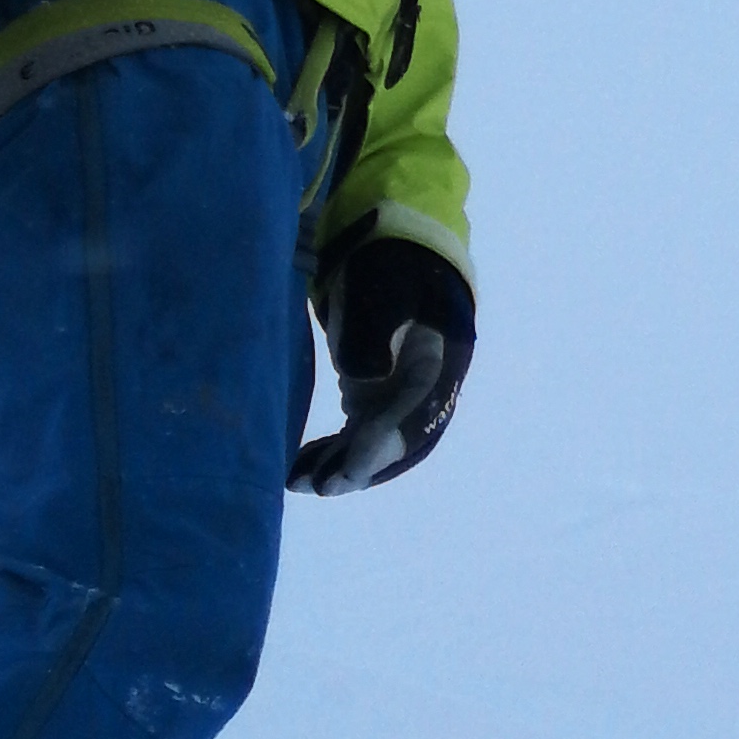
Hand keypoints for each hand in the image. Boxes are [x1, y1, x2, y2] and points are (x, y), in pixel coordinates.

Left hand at [300, 232, 475, 493]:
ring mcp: (399, 395)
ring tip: (298, 482)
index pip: (417, 414)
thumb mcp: (383, 290)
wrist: (391, 252)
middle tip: (324, 486)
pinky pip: (357, 435)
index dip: (384, 443)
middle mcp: (426, 388)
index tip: (350, 466)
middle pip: (400, 441)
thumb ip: (376, 329)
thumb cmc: (387, 268)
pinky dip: (332, 453)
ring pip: (375, 444)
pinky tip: (301, 466)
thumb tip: (368, 376)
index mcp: (441, 360)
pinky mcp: (373, 397)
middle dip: (361, 467)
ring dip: (340, 467)